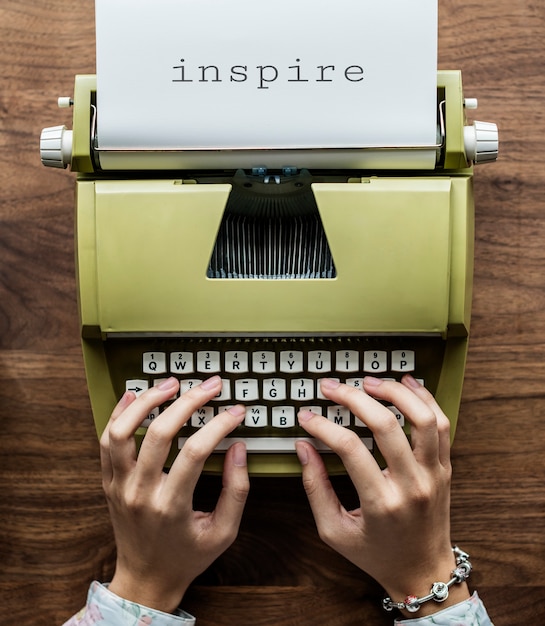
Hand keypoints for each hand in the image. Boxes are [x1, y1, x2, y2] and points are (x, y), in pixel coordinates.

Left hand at [100, 375, 248, 613]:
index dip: (220, 425)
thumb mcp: (224, 533)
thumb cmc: (186, 557)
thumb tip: (238, 448)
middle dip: (189, 402)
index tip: (236, 411)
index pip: (196, 452)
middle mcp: (141, 493)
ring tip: (170, 383)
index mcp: (171, 506)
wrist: (145, 579)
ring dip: (147, 402)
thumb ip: (236, 491)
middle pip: (160, 433)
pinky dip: (119, 414)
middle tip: (210, 385)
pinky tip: (135, 395)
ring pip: (123, 431)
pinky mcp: (109, 482)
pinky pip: (107, 441)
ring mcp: (120, 486)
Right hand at [295, 375, 468, 617]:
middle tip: (332, 387)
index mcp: (381, 503)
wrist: (424, 574)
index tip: (307, 416)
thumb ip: (316, 487)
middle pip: (385, 425)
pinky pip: (442, 425)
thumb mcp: (334, 531)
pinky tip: (407, 384)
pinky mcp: (445, 468)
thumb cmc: (377, 555)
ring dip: (395, 392)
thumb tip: (303, 447)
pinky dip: (426, 400)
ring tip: (369, 381)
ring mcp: (434, 475)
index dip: (323, 426)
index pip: (349, 448)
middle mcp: (412, 485)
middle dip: (353, 398)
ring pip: (422, 418)